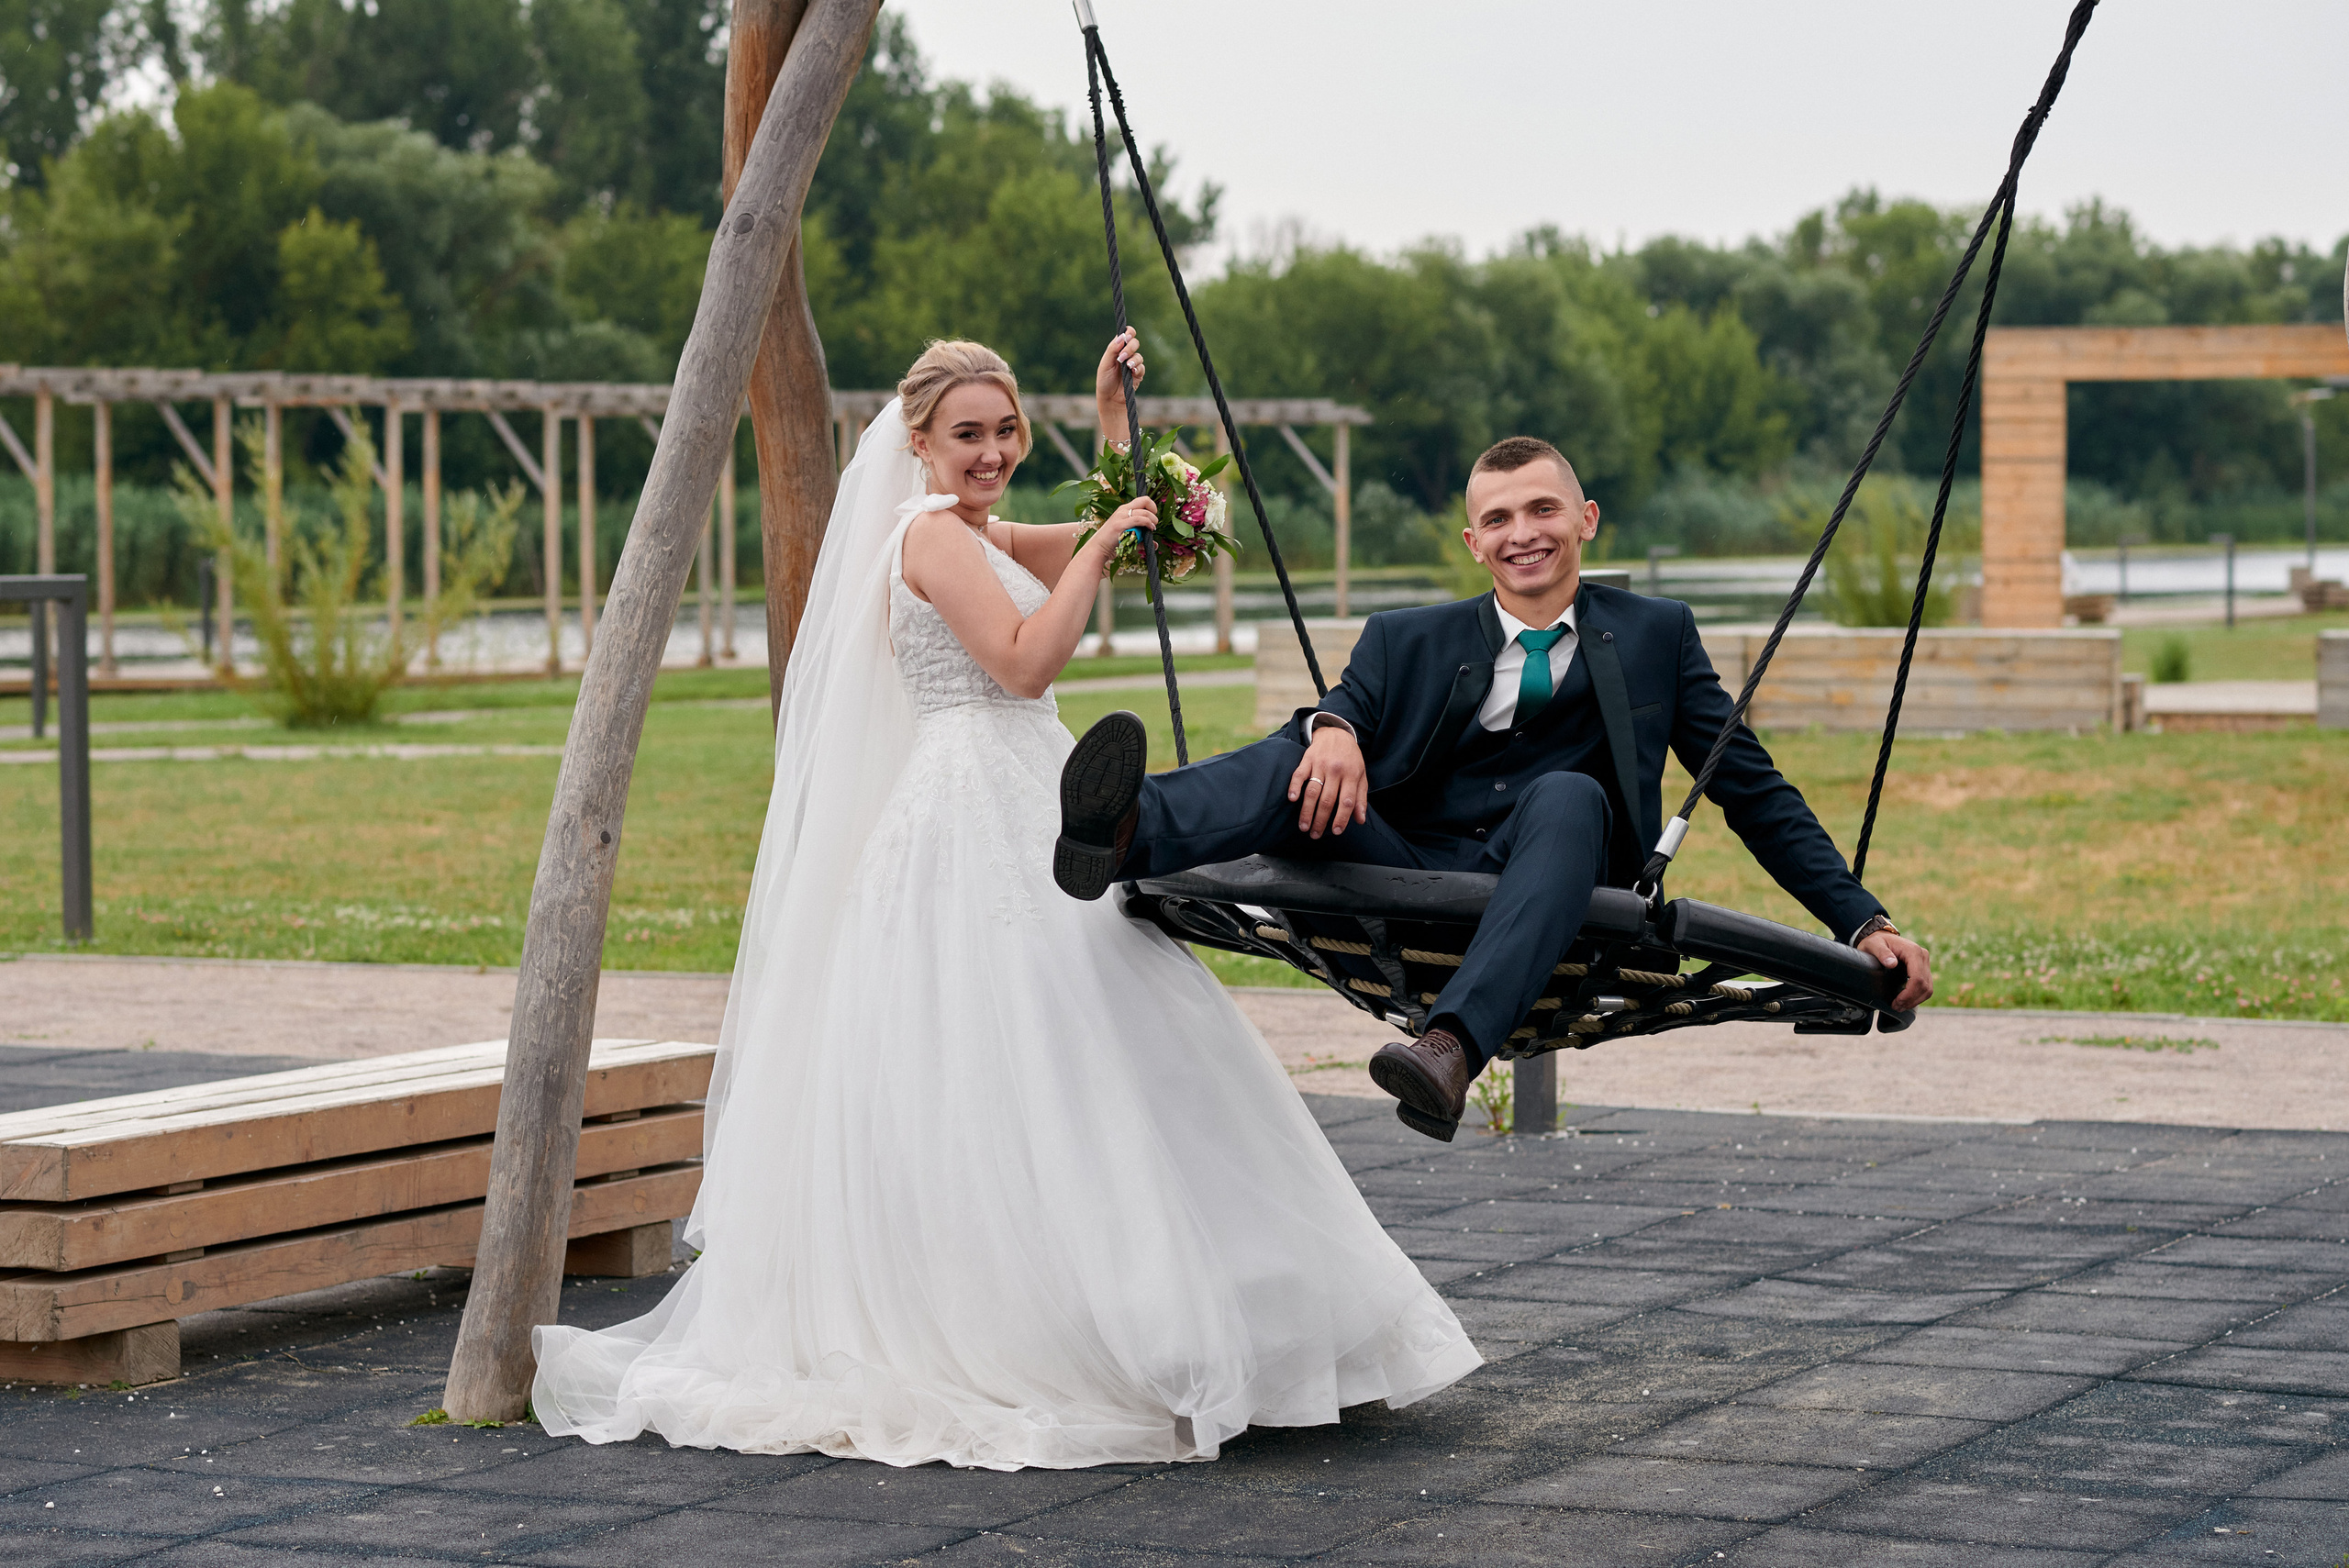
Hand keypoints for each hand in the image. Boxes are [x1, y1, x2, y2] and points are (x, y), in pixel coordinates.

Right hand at [1086, 495, 1155, 573]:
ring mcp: (1121, 516)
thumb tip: (1155, 544)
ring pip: (1144, 512)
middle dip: (1154, 512)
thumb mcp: (1129, 536)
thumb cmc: (1113, 542)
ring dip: (1152, 520)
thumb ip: (1141, 538)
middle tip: (1154, 523)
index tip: (1153, 517)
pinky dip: (1147, 524)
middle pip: (1145, 501)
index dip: (1152, 506)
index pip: (1142, 500)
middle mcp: (1123, 510)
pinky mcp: (1120, 525)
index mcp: (1124, 509)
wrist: (1099, 547)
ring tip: (1152, 528)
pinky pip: (1138, 520)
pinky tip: (1149, 529)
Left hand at [1095, 328, 1144, 431]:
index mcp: (1116, 349)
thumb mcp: (1105, 364)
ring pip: (1139, 355)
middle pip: (1135, 342)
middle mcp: (1126, 355)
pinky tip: (1132, 373)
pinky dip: (1137, 369)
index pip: (1126, 334)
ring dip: (1134, 359)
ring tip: (1127, 367)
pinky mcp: (1138, 374)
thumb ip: (1112, 349)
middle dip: (1130, 347)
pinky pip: (1141, 367)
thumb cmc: (1104, 381)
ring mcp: (1133, 364)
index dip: (1128, 332)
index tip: (1126, 337)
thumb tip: (1121, 336)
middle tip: (1122, 356)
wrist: (1110, 399)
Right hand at [1288, 722, 1368, 837]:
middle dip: (1320, 820)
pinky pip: (1299, 774)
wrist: (1336, 733)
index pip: (1347, 801)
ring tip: (1303, 826)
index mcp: (1351, 775)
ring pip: (1312, 791)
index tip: (1336, 832)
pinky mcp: (1307, 759)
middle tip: (1315, 835)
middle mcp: (1335, 770)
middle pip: (1327, 800)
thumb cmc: (1350, 759)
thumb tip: (1360, 820)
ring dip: (1306, 811)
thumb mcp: (1361, 776)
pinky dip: (1294, 786)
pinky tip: (1292, 799)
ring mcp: (1320, 764)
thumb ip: (1360, 798)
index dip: (1341, 818)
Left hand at [1859, 931, 1932, 1010]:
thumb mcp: (1874, 945)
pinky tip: (1905, 1001)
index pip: (1918, 978)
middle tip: (1896, 1006)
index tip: (1897, 1002)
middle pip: (1925, 985)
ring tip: (1900, 1006)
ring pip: (1928, 988)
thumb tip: (1892, 963)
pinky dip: (1917, 996)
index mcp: (1913, 951)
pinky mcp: (1923, 969)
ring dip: (1915, 1000)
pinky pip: (1925, 987)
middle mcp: (1923, 956)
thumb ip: (1881, 953)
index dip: (1909, 994)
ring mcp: (1924, 963)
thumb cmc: (1876, 942)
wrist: (1880, 938)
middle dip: (1911, 999)